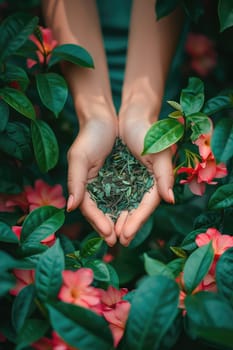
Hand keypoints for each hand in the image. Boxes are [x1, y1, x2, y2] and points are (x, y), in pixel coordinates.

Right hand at [66, 113, 117, 245]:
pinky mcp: (120, 179)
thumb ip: (75, 182)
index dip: (98, 222)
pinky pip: (124, 197)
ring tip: (128, 234)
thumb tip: (71, 208)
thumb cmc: (89, 136)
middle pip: (101, 212)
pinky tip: (134, 216)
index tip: (109, 234)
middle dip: (110, 227)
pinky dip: (128, 207)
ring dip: (121, 221)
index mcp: (82, 185)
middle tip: (122, 241)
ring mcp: (107, 184)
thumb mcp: (79, 157)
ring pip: (113, 207)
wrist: (104, 119)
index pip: (89, 209)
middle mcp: (94, 188)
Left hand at [116, 102, 174, 245]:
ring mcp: (133, 181)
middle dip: (126, 225)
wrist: (133, 115)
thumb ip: (165, 176)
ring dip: (116, 219)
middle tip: (115, 241)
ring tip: (107, 234)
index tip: (125, 236)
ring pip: (125, 205)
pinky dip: (109, 205)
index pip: (146, 206)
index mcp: (157, 181)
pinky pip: (115, 194)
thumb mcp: (159, 152)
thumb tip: (170, 200)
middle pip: (135, 210)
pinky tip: (103, 215)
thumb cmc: (148, 131)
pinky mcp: (121, 176)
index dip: (137, 222)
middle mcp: (145, 184)